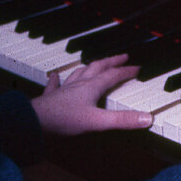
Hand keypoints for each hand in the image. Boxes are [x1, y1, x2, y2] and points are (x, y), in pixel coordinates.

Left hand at [32, 54, 148, 135]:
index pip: (113, 75)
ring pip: (79, 73)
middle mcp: (79, 84)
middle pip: (97, 68)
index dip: (127, 71)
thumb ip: (123, 120)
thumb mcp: (98, 122)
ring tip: (94, 63)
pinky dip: (56, 79)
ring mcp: (63, 90)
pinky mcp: (50, 98)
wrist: (32, 122)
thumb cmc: (63, 120)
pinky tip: (54, 75)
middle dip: (111, 62)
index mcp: (92, 87)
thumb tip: (147, 118)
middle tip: (121, 57)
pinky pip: (53, 84)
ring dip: (89, 67)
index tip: (137, 68)